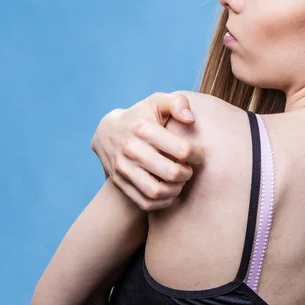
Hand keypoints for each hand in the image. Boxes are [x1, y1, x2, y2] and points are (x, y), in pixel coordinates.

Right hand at [91, 92, 203, 210]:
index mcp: (144, 128)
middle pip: (171, 173)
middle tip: (189, 170)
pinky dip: (161, 202)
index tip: (198, 155)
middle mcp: (131, 149)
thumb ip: (177, 102)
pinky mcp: (119, 182)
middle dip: (187, 174)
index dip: (197, 155)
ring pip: (157, 192)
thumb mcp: (157, 102)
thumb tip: (191, 119)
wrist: (106, 133)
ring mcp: (123, 168)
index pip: (182, 150)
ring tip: (179, 182)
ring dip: (175, 190)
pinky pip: (145, 203)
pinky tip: (169, 193)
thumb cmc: (141, 116)